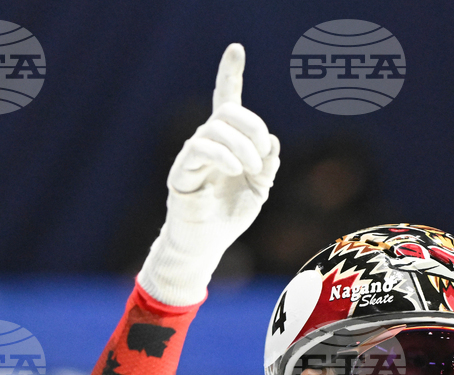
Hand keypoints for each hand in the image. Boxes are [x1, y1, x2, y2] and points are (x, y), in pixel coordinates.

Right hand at [138, 43, 280, 305]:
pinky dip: (222, 155)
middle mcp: (208, 143)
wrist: (207, 245)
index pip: (227, 101)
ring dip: (241, 146)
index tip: (236, 49)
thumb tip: (271, 139)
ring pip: (216, 130)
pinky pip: (200, 149)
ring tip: (250, 169)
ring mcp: (193, 156)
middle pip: (227, 113)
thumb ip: (267, 166)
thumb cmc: (230, 216)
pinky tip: (234, 168)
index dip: (230, 74)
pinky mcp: (182, 172)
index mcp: (228, 143)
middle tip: (262, 152)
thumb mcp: (259, 190)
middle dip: (251, 125)